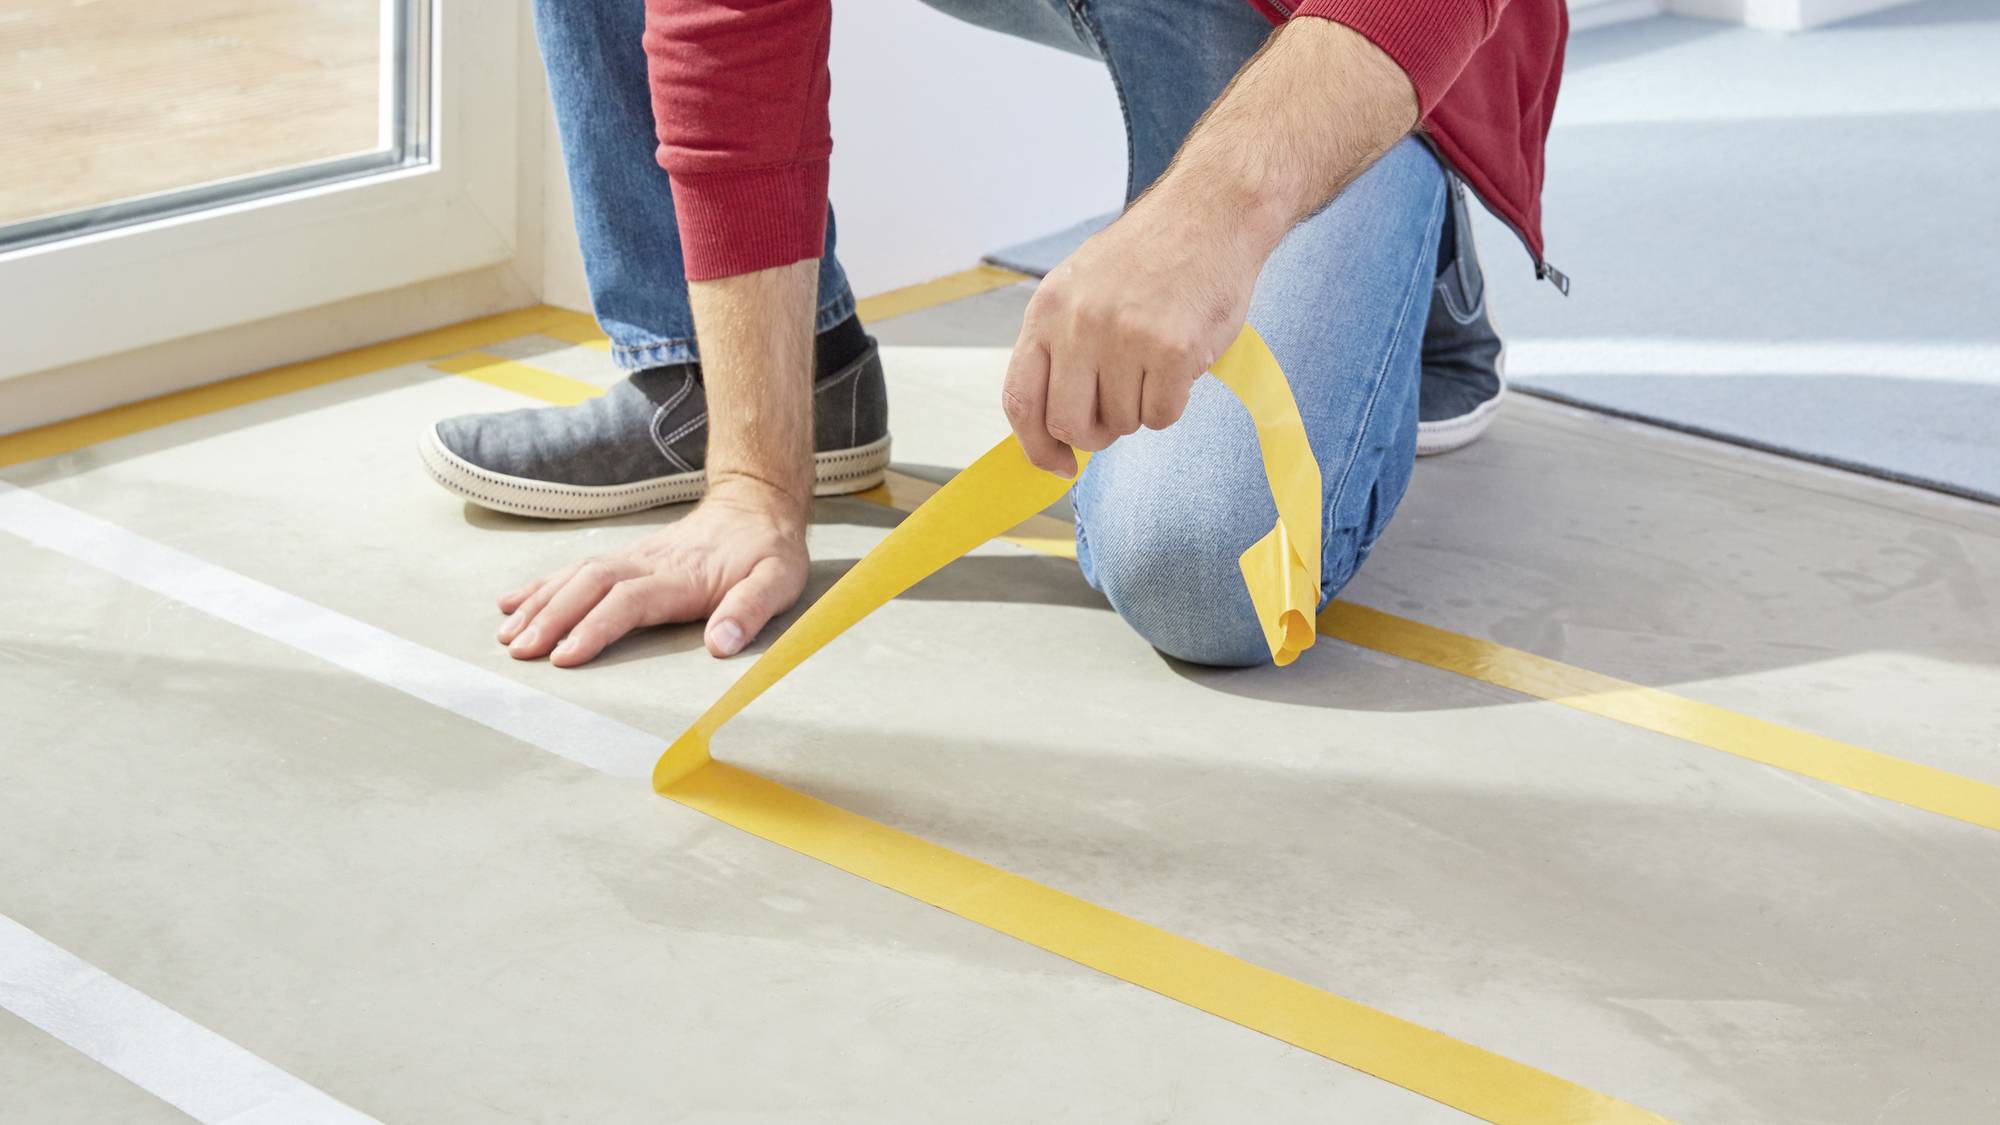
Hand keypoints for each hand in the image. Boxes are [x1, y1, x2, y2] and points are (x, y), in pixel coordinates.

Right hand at [495, 482, 807, 665]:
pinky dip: (541, 586)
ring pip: (575, 576)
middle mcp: (647, 563)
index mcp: (681, 577)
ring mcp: (633, 557)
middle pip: (589, 586)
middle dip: (551, 619)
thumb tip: (719, 645)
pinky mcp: (626, 557)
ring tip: (507, 636)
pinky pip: (575, 569)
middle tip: (520, 652)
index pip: (627, 602)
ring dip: (539, 604)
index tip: (565, 657)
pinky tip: (512, 603)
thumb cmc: (767, 551)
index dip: (594, 628)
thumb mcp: (777, 580)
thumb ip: (749, 611)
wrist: (756, 503)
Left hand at [1002, 188, 1263, 476]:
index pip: (1020, 398)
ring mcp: (1124, 337)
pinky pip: (1162, 416)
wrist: (1211, 212)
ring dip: (1142, 409)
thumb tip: (1053, 425)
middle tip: (1119, 412)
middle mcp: (1078, 325)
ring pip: (1123, 423)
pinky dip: (1173, 403)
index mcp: (1047, 310)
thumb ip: (1061, 348)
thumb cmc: (1150, 255)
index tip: (1056, 464)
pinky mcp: (1171, 350)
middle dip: (1096, 433)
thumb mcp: (1081, 288)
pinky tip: (1180, 364)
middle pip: (1069, 423)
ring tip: (1156, 362)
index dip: (1034, 445)